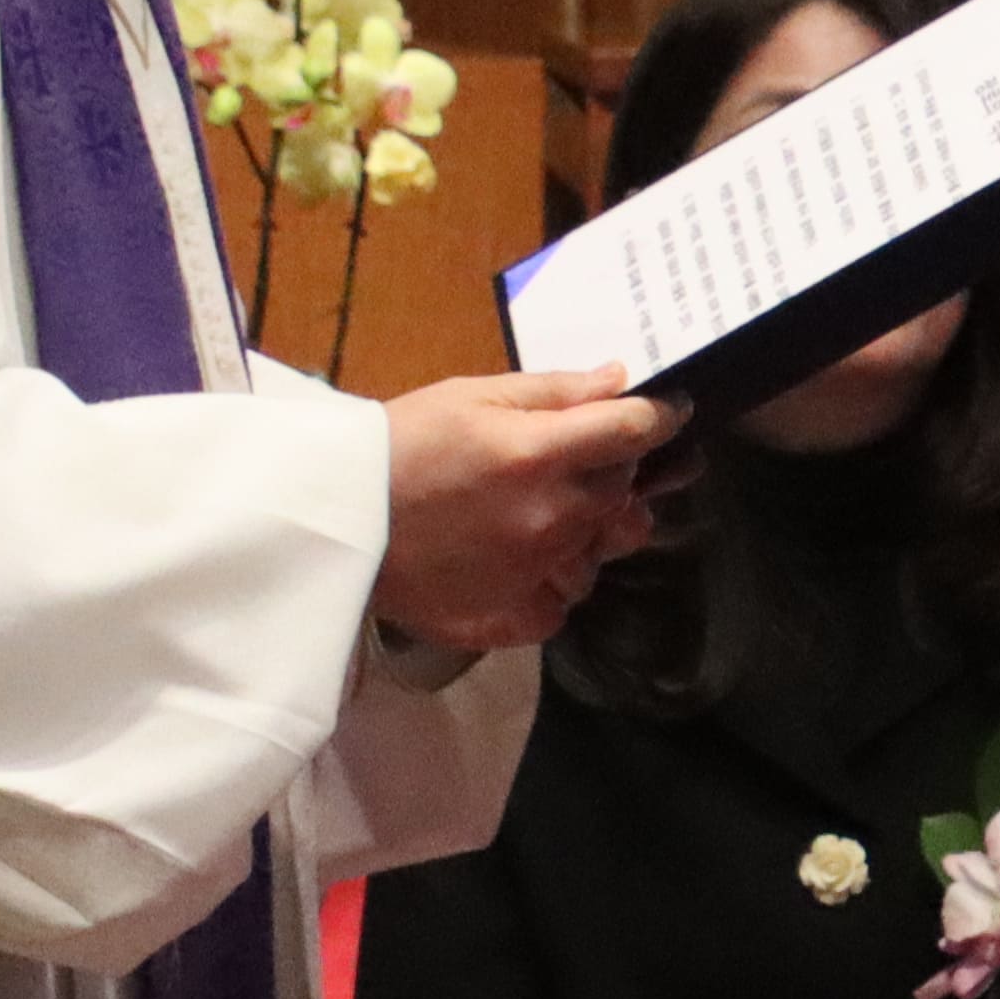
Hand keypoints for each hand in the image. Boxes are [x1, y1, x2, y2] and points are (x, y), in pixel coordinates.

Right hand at [364, 369, 676, 650]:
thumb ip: (554, 391)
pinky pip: (563, 602)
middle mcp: (551, 518)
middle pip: (623, 491)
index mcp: (540, 455)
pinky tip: (520, 562)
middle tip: (572, 461)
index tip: (665, 412)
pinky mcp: (514, 617)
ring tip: (536, 515)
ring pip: (600, 552)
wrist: (334, 522)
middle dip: (613, 471)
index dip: (659, 416)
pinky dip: (552, 583)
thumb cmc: (399, 445)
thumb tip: (620, 381)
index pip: (634, 431)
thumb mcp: (472, 397)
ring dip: (585, 531)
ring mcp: (536, 574)